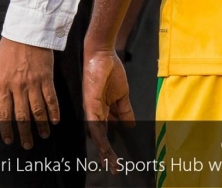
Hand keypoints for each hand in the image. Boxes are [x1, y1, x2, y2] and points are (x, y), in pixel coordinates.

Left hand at [0, 37, 58, 148]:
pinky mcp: (46, 78)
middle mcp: (17, 87)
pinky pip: (51, 99)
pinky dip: (53, 111)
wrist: (26, 31)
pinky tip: (55, 121)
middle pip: (21, 116)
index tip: (9, 140)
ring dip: (40, 126)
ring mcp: (33, 84)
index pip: (4, 113)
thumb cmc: (9, 47)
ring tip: (43, 136)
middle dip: (24, 133)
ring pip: (37, 111)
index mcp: (3, 85)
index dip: (6, 129)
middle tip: (27, 145)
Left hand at [82, 47, 134, 162]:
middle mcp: (95, 111)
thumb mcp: (122, 95)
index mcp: (102, 109)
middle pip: (100, 137)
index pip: (105, 132)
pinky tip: (104, 146)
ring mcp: (92, 108)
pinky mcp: (90, 103)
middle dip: (107, 153)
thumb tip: (131, 126)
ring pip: (97, 134)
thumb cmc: (110, 70)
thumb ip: (124, 111)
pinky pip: (94, 122)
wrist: (103, 54)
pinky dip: (99, 135)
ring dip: (104, 149)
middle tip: (113, 167)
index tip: (116, 160)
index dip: (110, 146)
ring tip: (111, 162)